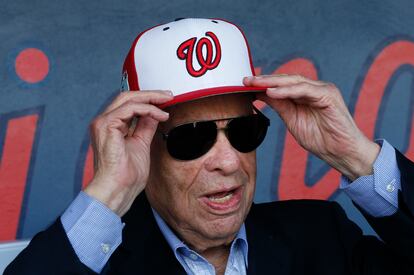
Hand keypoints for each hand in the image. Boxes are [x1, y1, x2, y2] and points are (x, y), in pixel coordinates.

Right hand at [84, 91, 172, 215]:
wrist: (118, 189)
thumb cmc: (126, 176)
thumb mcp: (141, 144)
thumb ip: (145, 128)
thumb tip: (154, 115)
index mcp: (110, 127)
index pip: (128, 104)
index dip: (147, 100)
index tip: (165, 101)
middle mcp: (103, 122)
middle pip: (127, 97)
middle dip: (150, 94)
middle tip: (168, 96)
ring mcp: (103, 123)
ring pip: (128, 99)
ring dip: (151, 99)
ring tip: (167, 102)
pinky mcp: (107, 125)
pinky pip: (130, 109)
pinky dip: (147, 109)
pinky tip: (160, 115)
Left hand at [244, 74, 379, 180]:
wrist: (340, 152)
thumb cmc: (320, 139)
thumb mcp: (292, 120)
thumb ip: (279, 105)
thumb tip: (260, 94)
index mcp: (306, 94)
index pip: (282, 84)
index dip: (263, 83)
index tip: (245, 85)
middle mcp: (314, 88)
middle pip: (286, 79)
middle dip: (264, 80)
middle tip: (246, 81)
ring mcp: (322, 90)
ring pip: (294, 81)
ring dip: (272, 82)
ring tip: (256, 84)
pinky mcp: (328, 95)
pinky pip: (304, 90)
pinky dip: (287, 90)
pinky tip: (272, 92)